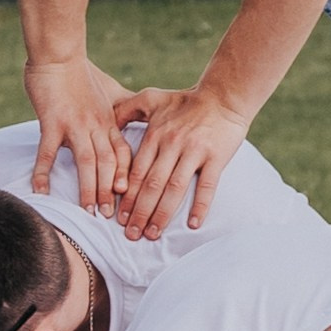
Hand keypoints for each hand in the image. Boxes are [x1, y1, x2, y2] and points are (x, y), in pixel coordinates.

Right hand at [25, 53, 131, 208]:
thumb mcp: (108, 90)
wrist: (59, 54)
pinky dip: (44, 172)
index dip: (127, 177)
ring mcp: (74, 124)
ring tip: (89, 211)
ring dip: (88, 188)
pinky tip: (41, 191)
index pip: (124, 154)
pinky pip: (48, 152)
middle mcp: (96, 126)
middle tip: (111, 217)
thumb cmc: (81, 73)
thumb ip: (120, 106)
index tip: (128, 199)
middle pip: (108, 163)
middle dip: (111, 191)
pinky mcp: (52, 122)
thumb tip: (134, 117)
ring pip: (86, 162)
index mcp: (108, 121)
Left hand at [106, 86, 250, 241]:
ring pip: (174, 189)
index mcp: (156, 135)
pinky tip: (193, 224)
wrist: (224, 96)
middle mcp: (172, 145)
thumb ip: (127, 108)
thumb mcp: (153, 98)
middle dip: (140, 212)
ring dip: (162, 214)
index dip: (126, 197)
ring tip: (153, 234)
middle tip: (131, 235)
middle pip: (152, 185)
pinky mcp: (216, 157)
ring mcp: (195, 152)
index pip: (136, 172)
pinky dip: (200, 206)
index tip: (119, 217)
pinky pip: (207, 185)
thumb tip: (106, 120)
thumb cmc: (186, 100)